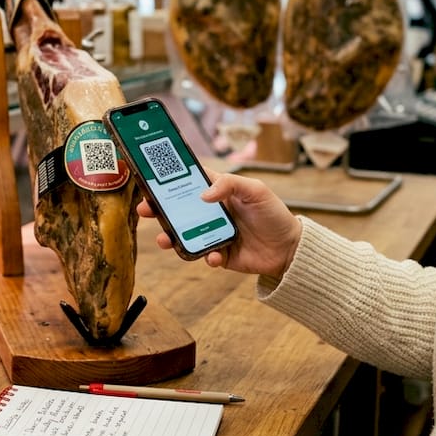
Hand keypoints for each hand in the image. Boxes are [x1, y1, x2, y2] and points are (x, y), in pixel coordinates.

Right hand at [138, 171, 301, 278]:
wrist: (290, 249)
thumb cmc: (274, 214)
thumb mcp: (256, 190)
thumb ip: (229, 184)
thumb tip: (203, 195)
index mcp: (218, 192)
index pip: (188, 182)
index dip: (169, 180)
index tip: (150, 179)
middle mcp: (211, 213)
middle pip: (178, 210)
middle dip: (158, 210)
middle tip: (144, 209)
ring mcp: (213, 234)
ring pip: (183, 235)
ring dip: (170, 237)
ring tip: (164, 239)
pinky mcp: (219, 255)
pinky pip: (203, 256)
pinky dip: (205, 256)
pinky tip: (213, 255)